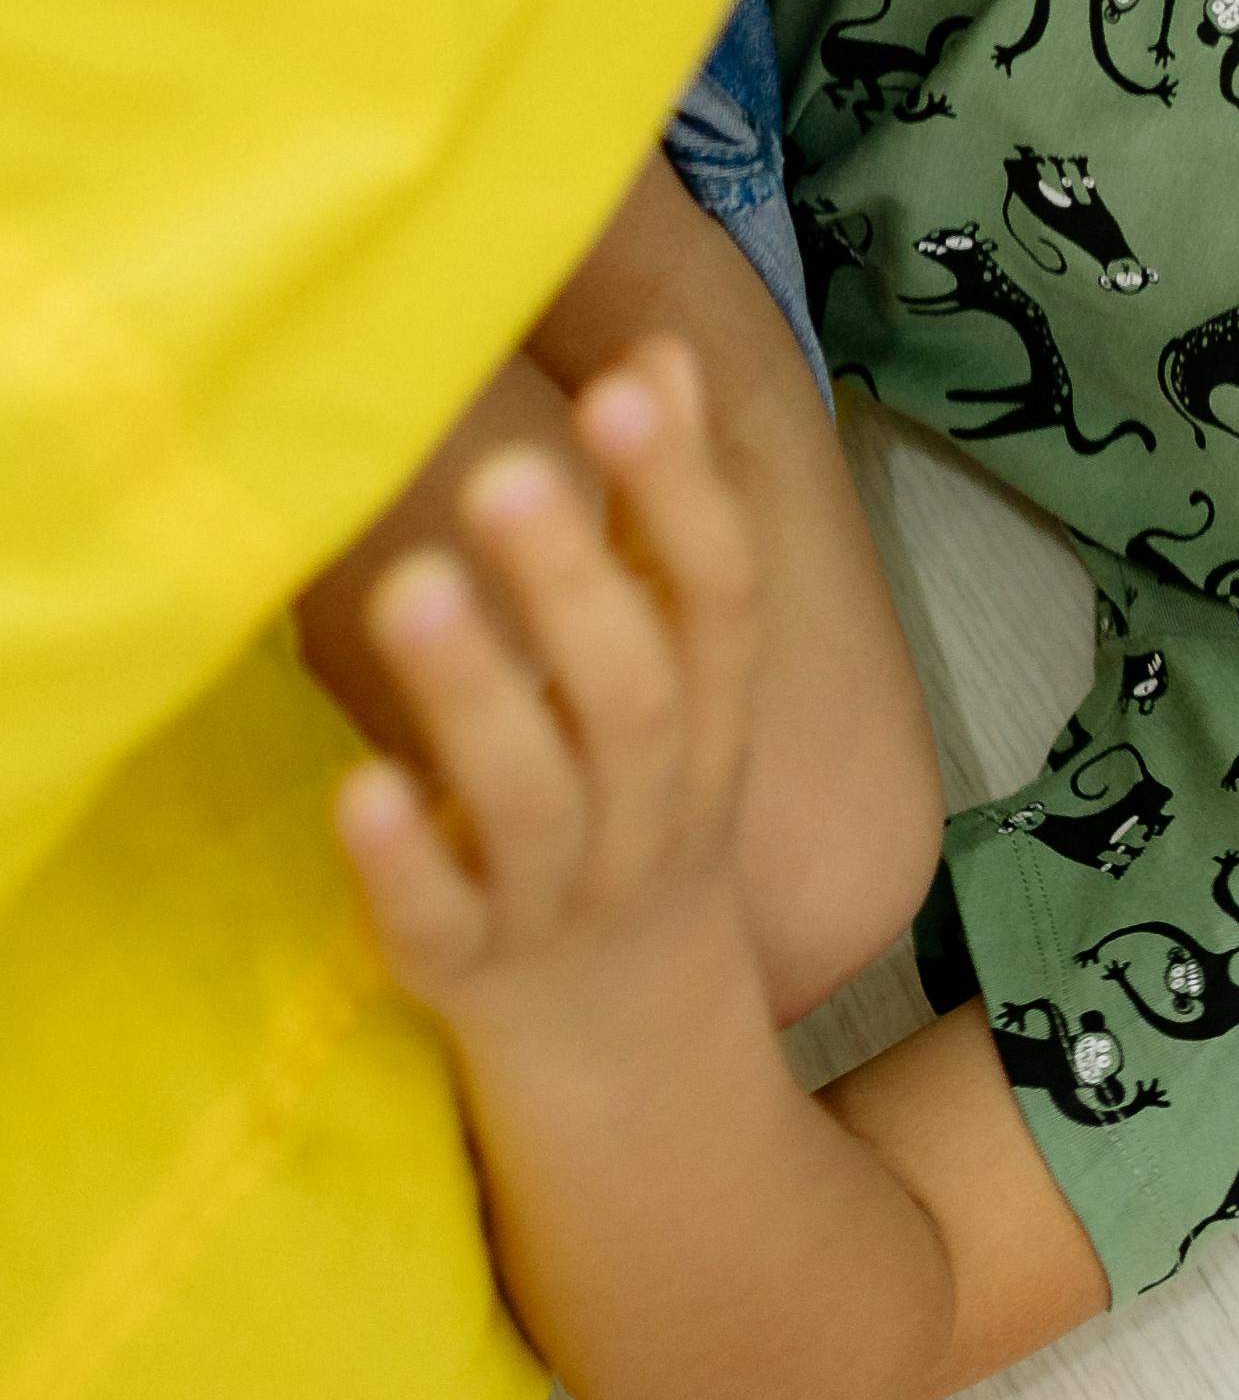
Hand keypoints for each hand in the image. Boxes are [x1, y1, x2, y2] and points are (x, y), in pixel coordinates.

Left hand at [331, 337, 766, 1037]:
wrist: (633, 1047)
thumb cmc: (635, 815)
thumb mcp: (679, 680)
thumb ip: (662, 521)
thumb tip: (660, 352)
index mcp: (711, 722)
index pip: (718, 598)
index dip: (678, 492)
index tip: (620, 387)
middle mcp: (656, 807)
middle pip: (633, 694)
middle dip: (576, 581)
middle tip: (501, 474)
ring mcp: (564, 896)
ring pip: (537, 800)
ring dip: (480, 694)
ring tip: (412, 586)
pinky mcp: (469, 974)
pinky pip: (444, 921)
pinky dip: (407, 861)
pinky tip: (359, 786)